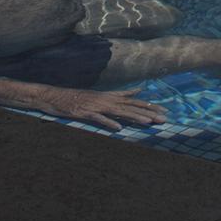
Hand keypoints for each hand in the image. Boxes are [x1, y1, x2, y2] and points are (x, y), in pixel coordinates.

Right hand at [39, 86, 165, 129]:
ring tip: (148, 122)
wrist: (56, 97)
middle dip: (148, 113)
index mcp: (110, 97)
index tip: (164, 111)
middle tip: (164, 119)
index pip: (134, 101)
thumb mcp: (102, 96)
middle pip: (131, 107)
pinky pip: (99, 119)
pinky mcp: (85, 113)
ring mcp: (96, 106)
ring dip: (134, 117)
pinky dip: (109, 123)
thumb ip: (119, 95)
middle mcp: (106, 100)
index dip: (150, 106)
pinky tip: (119, 128)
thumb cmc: (79, 98)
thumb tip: (137, 92)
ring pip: (119, 112)